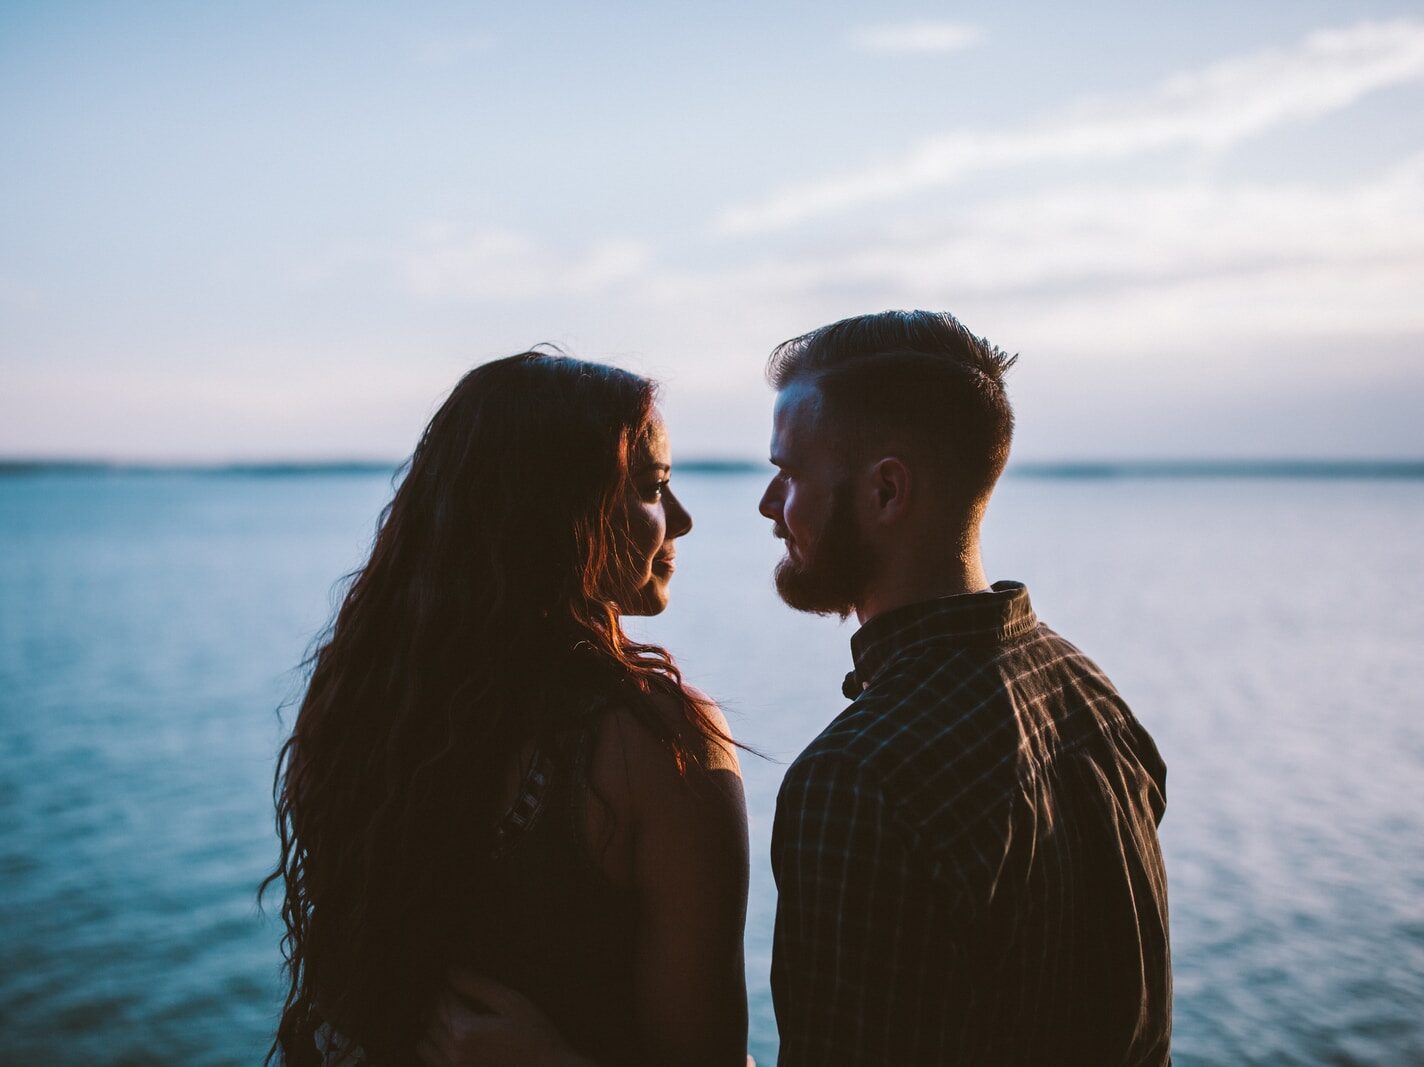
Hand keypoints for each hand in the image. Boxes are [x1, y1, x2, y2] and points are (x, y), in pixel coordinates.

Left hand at [416, 969, 589, 1066]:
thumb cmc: (534, 1035)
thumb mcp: (512, 1002)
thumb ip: (478, 987)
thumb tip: (452, 971)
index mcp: (466, 1030)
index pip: (441, 1000)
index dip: (443, 986)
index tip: (449, 979)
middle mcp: (454, 1053)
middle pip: (430, 1020)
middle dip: (438, 1004)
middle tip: (450, 994)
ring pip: (425, 1044)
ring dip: (433, 1028)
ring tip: (451, 1018)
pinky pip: (432, 1061)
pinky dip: (435, 1048)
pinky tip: (453, 1040)